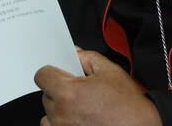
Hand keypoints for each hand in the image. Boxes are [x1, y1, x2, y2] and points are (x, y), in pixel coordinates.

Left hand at [35, 49, 160, 125]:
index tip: (62, 73)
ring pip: (49, 113)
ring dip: (59, 108)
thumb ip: (87, 57)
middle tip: (80, 89)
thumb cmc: (129, 105)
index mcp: (69, 93)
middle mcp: (62, 114)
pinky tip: (78, 118)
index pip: (42, 75)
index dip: (52, 70)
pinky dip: (61, 123)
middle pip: (46, 94)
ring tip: (81, 106)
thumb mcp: (110, 70)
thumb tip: (74, 53)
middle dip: (60, 88)